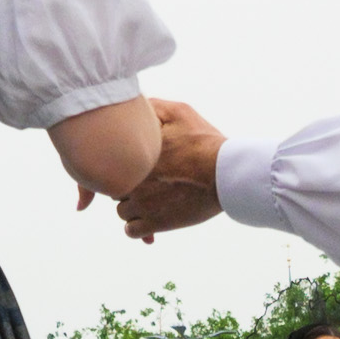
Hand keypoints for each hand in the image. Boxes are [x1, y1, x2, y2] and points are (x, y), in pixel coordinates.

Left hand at [122, 99, 228, 239]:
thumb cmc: (204, 142)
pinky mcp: (155, 223)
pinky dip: (140, 228)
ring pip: (122, 212)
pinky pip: (132, 231)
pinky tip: (153, 220)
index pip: (112, 162)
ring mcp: (143, 204)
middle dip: (131, 187)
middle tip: (152, 185)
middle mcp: (133, 180)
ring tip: (155, 202)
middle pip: (116, 188)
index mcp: (134, 155)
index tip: (144, 167)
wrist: (226, 174)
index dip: (125, 165)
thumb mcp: (179, 112)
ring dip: (135, 209)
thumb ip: (152, 107)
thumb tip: (135, 107)